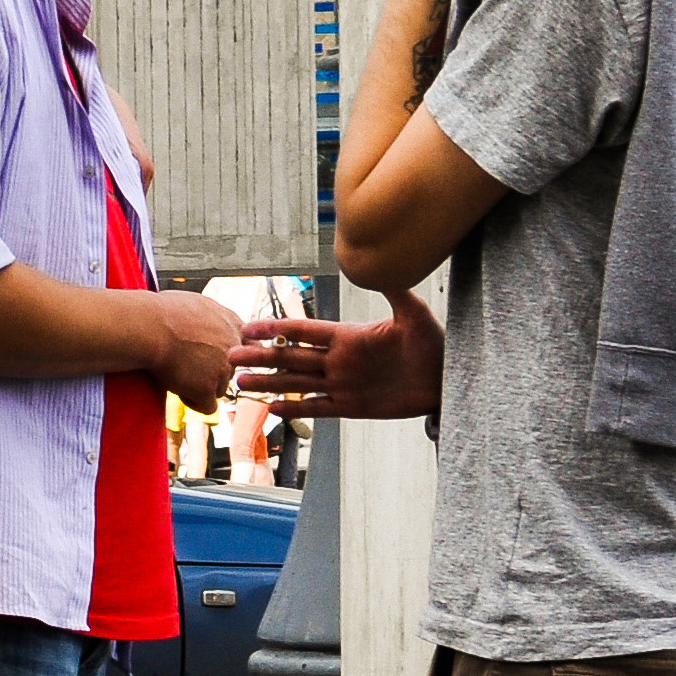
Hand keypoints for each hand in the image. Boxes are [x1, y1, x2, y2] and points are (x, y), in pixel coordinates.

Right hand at [143, 290, 243, 411]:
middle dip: (212, 371)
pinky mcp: (208, 387)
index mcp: (232, 323)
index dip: (230, 354)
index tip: (212, 356)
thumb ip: (210, 318)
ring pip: (219, 388)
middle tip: (185, 363)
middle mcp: (234, 345)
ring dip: (200, 386)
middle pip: (230, 370)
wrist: (147, 326)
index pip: (249, 346)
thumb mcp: (195, 305)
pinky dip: (193, 401)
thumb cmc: (158, 312)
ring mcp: (223, 368)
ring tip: (176, 373)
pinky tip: (177, 387)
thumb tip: (205, 326)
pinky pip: (208, 407)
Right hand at [236, 296, 443, 419]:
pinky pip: (318, 408)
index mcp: (347, 336)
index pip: (303, 330)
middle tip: (231, 356)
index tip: (248, 327)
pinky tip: (273, 409)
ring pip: (297, 382)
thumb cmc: (433, 342)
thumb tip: (378, 265)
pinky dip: (295, 409)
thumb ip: (394, 291)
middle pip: (291, 357)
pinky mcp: (351, 406)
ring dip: (269, 382)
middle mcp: (338, 359)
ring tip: (240, 384)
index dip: (275, 328)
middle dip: (260, 356)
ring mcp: (342, 384)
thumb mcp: (415, 314)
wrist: (445, 378)